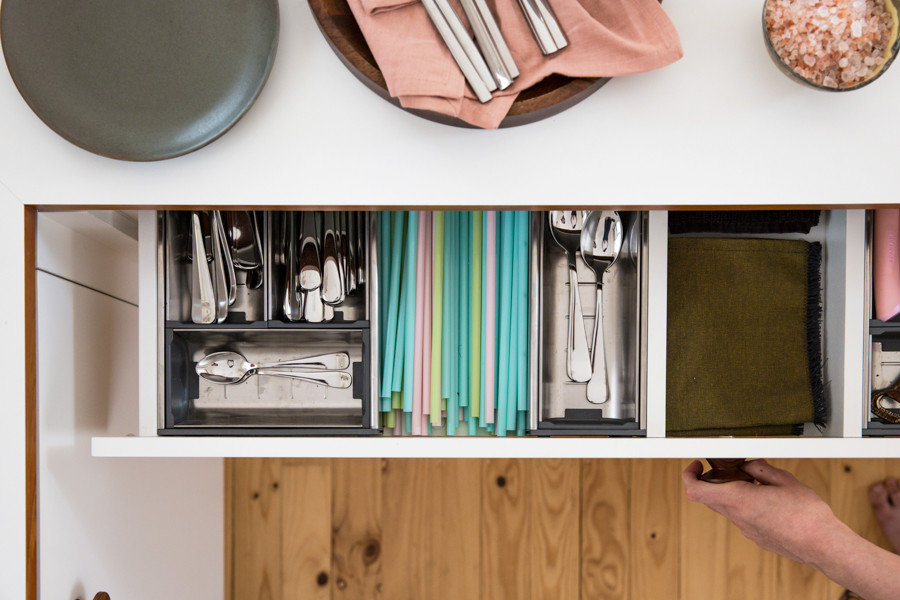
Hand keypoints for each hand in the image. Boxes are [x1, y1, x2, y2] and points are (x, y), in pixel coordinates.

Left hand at [682, 459, 838, 564]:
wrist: (823, 545)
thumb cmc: (807, 516)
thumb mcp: (785, 480)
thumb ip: (762, 470)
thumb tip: (751, 466)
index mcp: (739, 500)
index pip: (696, 491)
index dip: (688, 477)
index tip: (695, 466)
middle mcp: (738, 518)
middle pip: (710, 498)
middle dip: (712, 481)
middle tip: (726, 469)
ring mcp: (747, 530)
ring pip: (727, 508)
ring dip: (731, 493)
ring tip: (753, 482)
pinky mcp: (757, 537)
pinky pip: (742, 518)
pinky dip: (745, 505)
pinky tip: (766, 500)